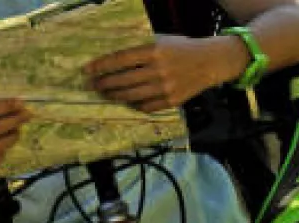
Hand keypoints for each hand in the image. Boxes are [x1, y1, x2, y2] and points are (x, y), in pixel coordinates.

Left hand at [84, 35, 226, 112]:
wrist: (210, 62)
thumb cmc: (182, 49)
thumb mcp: (161, 41)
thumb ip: (140, 50)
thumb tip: (113, 62)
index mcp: (154, 51)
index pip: (120, 60)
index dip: (101, 66)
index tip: (87, 71)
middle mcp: (158, 70)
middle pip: (122, 80)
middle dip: (103, 84)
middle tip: (92, 85)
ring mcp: (165, 87)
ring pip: (131, 96)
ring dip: (114, 96)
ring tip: (105, 94)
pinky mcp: (171, 101)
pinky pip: (146, 106)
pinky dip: (133, 105)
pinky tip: (126, 101)